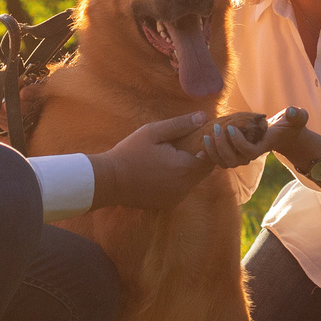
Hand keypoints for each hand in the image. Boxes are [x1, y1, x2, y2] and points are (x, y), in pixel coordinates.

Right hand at [87, 112, 216, 209]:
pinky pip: (182, 189)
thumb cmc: (130, 153)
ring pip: (193, 180)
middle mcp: (184, 187)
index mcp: (184, 168)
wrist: (109, 180)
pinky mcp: (168, 204)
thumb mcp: (153, 132)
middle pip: (204, 170)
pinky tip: (162, 170)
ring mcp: (176, 197)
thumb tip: (204, 117)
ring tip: (171, 156)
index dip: (207, 145)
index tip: (196, 136)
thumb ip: (180, 125)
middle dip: (199, 156)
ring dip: (188, 168)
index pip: (211, 157)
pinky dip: (178, 179)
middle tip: (183, 144)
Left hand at [198, 105, 303, 169]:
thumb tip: (291, 112)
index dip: (238, 143)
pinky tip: (198, 150)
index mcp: (263, 147)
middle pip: (233, 160)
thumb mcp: (297, 118)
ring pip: (223, 163)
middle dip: (222, 146)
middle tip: (216, 128)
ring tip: (206, 135)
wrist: (284, 135)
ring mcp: (242, 157)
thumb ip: (297, 115)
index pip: (248, 152)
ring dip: (213, 151)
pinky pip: (219, 161)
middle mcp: (251, 156)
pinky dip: (208, 156)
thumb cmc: (290, 125)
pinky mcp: (234, 154)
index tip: (231, 128)